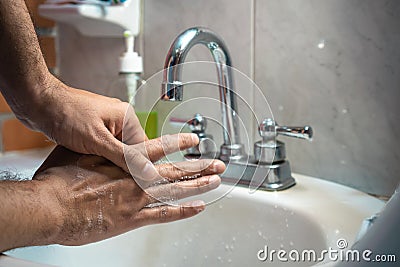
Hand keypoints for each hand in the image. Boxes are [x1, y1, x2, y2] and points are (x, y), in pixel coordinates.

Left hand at [30, 76, 144, 170]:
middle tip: (108, 176)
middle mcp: (118, 119)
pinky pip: (102, 147)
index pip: (144, 149)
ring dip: (106, 161)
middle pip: (130, 150)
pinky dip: (96, 156)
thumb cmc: (65, 114)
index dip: (137, 166)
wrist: (36, 102)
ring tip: (94, 169)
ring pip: (115, 151)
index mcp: (127, 118)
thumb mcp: (98, 140)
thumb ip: (125, 157)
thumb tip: (149, 172)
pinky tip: (86, 162)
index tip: (131, 181)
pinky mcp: (92, 129)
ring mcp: (104, 124)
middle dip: (120, 164)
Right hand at [33, 135, 224, 245]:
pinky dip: (182, 211)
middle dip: (199, 166)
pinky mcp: (131, 219)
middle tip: (218, 163)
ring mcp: (136, 199)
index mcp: (124, 160)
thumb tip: (110, 141)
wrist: (49, 207)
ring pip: (175, 190)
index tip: (194, 141)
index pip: (160, 147)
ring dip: (198, 185)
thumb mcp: (79, 152)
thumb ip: (100, 148)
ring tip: (215, 181)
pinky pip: (164, 215)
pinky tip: (197, 208)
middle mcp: (136, 178)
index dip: (179, 143)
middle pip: (175, 170)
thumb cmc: (59, 180)